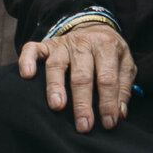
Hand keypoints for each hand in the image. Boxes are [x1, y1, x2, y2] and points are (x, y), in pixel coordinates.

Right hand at [18, 21, 135, 133]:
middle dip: (82, 102)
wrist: (91, 26)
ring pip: (56, 65)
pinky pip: (32, 50)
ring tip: (57, 106)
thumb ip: (123, 88)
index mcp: (106, 46)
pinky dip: (27, 60)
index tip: (108, 123)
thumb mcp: (125, 64)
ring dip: (56, 86)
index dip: (107, 102)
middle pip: (82, 75)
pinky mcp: (45, 44)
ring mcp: (62, 44)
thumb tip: (119, 114)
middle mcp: (83, 43)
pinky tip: (27, 75)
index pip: (107, 78)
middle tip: (83, 125)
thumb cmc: (109, 52)